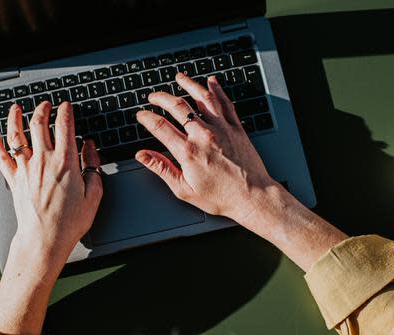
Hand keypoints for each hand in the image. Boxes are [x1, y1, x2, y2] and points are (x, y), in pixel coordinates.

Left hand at [0, 101, 102, 334]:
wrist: (44, 239)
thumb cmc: (69, 221)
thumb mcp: (94, 194)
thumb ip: (93, 166)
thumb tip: (90, 147)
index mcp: (65, 162)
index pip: (64, 126)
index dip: (65, 112)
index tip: (66, 106)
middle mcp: (43, 160)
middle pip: (38, 125)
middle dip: (42, 109)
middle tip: (45, 104)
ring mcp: (26, 169)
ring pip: (16, 136)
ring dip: (16, 118)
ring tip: (17, 109)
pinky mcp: (14, 180)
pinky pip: (1, 158)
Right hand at [135, 73, 277, 224]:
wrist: (252, 197)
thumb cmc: (221, 197)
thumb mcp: (184, 190)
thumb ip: (162, 169)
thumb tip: (143, 156)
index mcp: (188, 152)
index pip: (160, 127)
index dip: (147, 117)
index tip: (141, 115)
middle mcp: (204, 136)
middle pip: (178, 107)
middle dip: (162, 98)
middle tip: (154, 97)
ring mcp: (222, 129)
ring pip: (203, 98)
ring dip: (189, 84)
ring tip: (180, 78)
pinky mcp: (236, 128)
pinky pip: (225, 103)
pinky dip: (217, 90)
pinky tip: (211, 82)